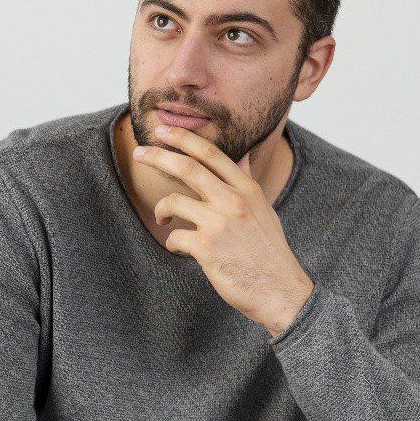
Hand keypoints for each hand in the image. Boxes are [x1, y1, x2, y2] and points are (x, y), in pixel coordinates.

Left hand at [132, 125, 313, 337]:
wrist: (280, 290)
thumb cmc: (269, 252)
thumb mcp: (263, 210)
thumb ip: (247, 183)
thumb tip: (242, 157)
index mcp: (247, 189)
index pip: (211, 153)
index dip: (183, 138)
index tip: (162, 130)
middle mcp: (233, 201)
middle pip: (187, 168)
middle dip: (158, 156)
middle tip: (138, 153)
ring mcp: (219, 224)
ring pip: (173, 201)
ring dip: (160, 209)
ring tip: (162, 218)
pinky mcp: (206, 248)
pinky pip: (174, 236)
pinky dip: (172, 241)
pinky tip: (179, 247)